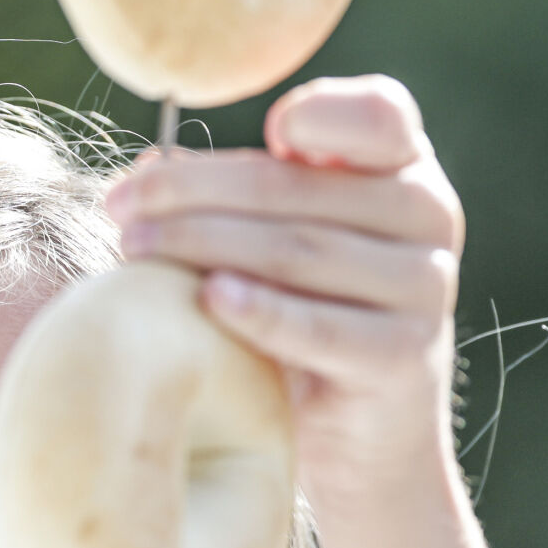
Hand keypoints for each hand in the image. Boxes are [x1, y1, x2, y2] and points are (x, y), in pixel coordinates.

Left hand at [103, 76, 465, 509]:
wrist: (360, 434)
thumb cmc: (301, 313)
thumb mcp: (274, 239)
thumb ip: (232, 196)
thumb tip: (146, 168)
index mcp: (401, 167)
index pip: (378, 116)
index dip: (322, 113)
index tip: (263, 128)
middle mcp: (426, 215)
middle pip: (298, 187)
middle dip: (194, 192)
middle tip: (121, 206)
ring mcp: (423, 288)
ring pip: (298, 251)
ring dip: (203, 245)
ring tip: (134, 250)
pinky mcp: (402, 357)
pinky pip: (321, 328)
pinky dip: (261, 311)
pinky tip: (209, 299)